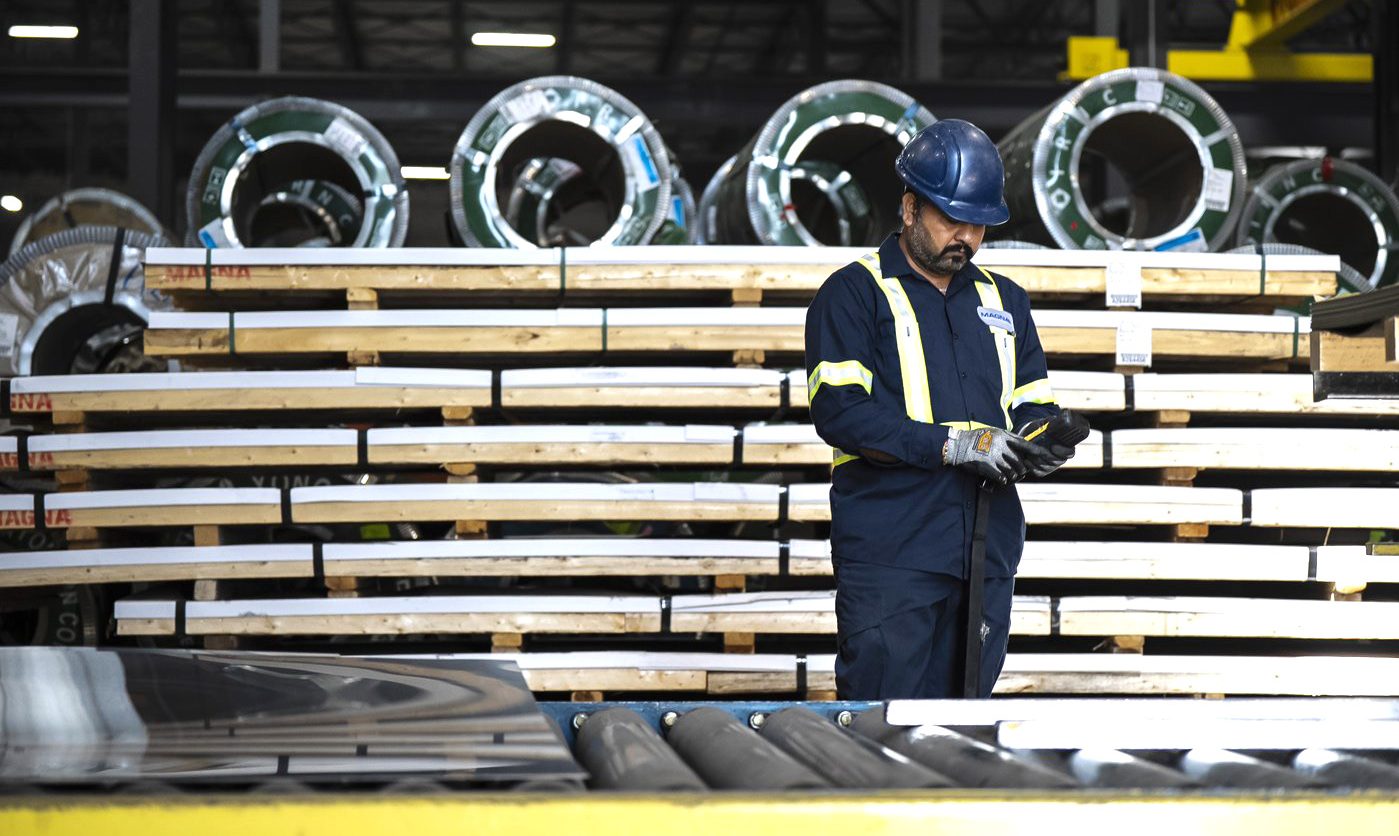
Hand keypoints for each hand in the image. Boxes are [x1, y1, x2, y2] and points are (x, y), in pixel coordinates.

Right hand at [942, 426, 1056, 485]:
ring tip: (1010, 476)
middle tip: (1020, 471)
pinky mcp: (987, 467)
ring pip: (1012, 471)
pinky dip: (1004, 480)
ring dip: (1013, 476)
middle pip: (1020, 461)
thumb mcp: (992, 432)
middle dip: (1022, 469)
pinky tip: (1001, 479)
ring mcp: (994, 457)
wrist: (958, 445)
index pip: (1024, 444)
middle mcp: (1000, 446)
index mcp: (1003, 436)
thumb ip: (1007, 437)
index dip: (1035, 451)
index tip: (1044, 455)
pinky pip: (1002, 477)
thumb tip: (1021, 444)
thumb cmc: (976, 438)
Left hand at [1015, 418, 1076, 477]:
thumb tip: (1055, 420)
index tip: (1053, 447)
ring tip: (1029, 453)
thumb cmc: (1037, 429)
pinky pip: (1039, 472)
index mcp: (1065, 446)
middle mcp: (1060, 458)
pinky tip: (1027, 460)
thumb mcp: (1044, 422)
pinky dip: (1032, 467)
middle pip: (1056, 461)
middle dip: (1044, 455)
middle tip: (1035, 449)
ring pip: (1046, 467)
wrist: (1026, 436)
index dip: (1063, 451)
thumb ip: (1050, 422)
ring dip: (1036, 460)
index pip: (1070, 452)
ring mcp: (1052, 466)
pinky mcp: (1042, 471)